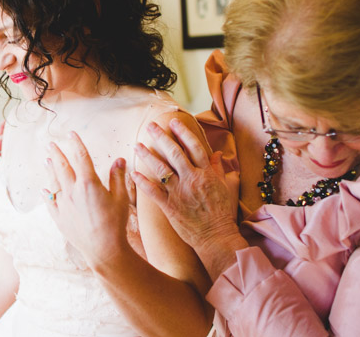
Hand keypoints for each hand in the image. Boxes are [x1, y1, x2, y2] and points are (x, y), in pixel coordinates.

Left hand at [44, 132, 132, 268]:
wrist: (103, 249)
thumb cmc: (115, 223)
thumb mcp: (121, 198)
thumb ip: (118, 177)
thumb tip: (119, 160)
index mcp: (89, 183)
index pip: (81, 157)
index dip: (76, 143)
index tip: (71, 134)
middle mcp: (73, 191)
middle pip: (62, 167)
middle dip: (56, 153)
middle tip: (50, 144)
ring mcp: (64, 205)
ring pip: (54, 182)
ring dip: (50, 170)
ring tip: (46, 160)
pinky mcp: (59, 218)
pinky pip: (50, 202)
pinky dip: (47, 194)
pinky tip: (45, 189)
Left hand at [132, 119, 239, 251]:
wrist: (216, 237)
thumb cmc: (222, 213)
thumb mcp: (225, 187)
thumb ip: (219, 169)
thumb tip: (218, 153)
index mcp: (206, 173)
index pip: (194, 147)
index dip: (183, 133)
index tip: (173, 122)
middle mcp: (191, 179)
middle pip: (174, 153)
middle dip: (161, 137)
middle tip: (150, 125)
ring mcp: (179, 192)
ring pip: (161, 169)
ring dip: (147, 155)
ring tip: (137, 144)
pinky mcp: (170, 206)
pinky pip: (153, 191)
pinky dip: (142, 182)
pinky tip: (134, 172)